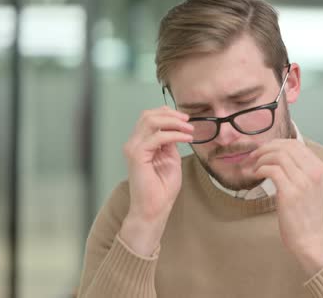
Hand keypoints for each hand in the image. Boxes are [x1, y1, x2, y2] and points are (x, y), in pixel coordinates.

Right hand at [119, 106, 193, 255]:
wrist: (155, 208)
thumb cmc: (162, 188)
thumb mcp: (170, 158)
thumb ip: (170, 143)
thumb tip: (177, 128)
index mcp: (140, 143)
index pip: (150, 118)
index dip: (168, 113)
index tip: (186, 119)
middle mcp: (134, 143)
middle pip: (148, 115)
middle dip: (170, 114)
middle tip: (188, 121)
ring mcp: (133, 148)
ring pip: (150, 121)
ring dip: (173, 122)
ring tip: (189, 129)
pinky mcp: (137, 155)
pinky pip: (157, 137)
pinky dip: (174, 135)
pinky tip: (186, 139)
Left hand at [248, 139, 322, 274]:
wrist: (310, 238)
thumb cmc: (306, 213)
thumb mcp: (310, 186)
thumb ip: (300, 169)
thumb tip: (277, 153)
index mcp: (319, 168)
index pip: (296, 144)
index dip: (276, 143)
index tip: (264, 149)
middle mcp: (314, 172)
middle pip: (286, 147)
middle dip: (266, 148)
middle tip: (254, 156)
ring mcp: (303, 182)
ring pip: (278, 156)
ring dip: (262, 159)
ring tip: (255, 167)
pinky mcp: (290, 193)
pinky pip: (272, 170)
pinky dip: (260, 169)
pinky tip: (256, 175)